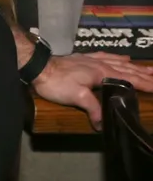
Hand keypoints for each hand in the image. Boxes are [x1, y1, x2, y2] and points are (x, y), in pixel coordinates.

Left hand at [32, 51, 152, 128]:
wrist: (38, 67)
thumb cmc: (57, 82)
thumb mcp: (77, 97)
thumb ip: (93, 109)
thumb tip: (103, 124)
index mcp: (103, 73)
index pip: (129, 79)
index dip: (145, 84)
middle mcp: (101, 64)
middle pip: (128, 70)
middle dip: (145, 74)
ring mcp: (93, 60)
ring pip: (120, 62)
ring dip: (136, 66)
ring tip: (149, 68)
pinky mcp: (84, 58)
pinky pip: (107, 56)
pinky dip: (118, 57)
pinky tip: (124, 57)